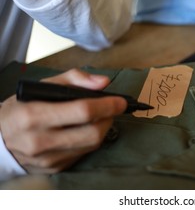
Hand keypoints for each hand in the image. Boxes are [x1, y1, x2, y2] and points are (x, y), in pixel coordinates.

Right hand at [0, 69, 126, 173]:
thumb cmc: (22, 108)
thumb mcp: (42, 86)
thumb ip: (74, 79)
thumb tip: (104, 82)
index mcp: (33, 116)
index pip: (82, 111)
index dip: (107, 105)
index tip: (120, 101)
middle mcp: (40, 141)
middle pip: (92, 133)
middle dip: (109, 118)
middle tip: (112, 108)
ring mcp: (47, 159)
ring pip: (91, 145)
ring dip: (103, 128)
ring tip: (101, 116)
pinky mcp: (54, 168)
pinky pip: (83, 153)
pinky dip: (91, 140)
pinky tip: (86, 129)